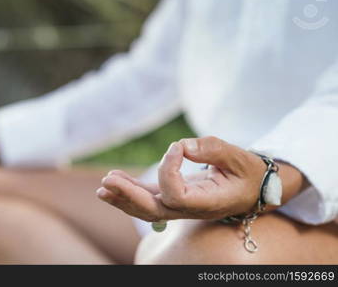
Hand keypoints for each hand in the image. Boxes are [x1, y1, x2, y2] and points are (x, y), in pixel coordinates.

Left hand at [97, 136, 268, 221]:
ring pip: (147, 209)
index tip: (178, 147)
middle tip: (107, 181)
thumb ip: (212, 150)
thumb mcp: (239, 156)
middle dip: (128, 195)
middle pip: (153, 210)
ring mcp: (182, 207)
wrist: (254, 188)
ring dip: (123, 197)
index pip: (176, 194)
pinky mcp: (175, 198)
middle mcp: (191, 209)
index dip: (169, 169)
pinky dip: (131, 192)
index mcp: (208, 203)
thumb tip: (182, 147)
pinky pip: (150, 199)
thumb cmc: (249, 172)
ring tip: (103, 186)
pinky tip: (113, 182)